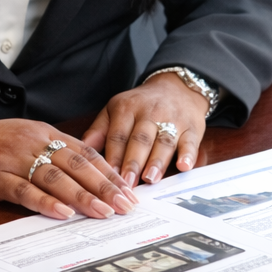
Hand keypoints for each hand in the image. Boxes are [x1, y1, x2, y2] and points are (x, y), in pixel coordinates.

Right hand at [0, 118, 137, 219]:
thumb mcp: (31, 138)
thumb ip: (58, 153)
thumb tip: (92, 173)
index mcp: (46, 133)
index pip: (84, 152)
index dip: (108, 171)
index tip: (127, 189)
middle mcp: (35, 143)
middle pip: (76, 165)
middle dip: (104, 186)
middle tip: (125, 204)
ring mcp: (16, 160)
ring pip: (55, 178)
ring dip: (82, 197)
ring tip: (103, 212)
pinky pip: (25, 191)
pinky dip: (46, 202)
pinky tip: (63, 214)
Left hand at [82, 73, 208, 187]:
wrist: (176, 87)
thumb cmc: (140, 105)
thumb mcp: (115, 110)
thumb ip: (99, 131)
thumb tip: (79, 151)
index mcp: (126, 108)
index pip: (118, 135)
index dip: (113, 156)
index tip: (107, 177)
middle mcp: (149, 112)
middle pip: (140, 139)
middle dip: (133, 162)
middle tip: (126, 184)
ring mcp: (173, 119)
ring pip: (164, 141)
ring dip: (157, 161)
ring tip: (150, 178)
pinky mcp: (192, 127)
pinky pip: (190, 141)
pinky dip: (188, 154)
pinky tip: (184, 166)